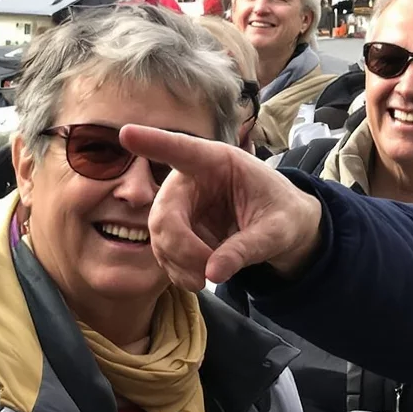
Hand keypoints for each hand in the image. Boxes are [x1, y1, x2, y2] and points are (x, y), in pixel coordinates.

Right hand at [120, 124, 324, 287]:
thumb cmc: (285, 215)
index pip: (184, 150)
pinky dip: (178, 271)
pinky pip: (164, 252)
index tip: (127, 132)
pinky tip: (200, 278)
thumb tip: (213, 274)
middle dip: (180, 247)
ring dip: (179, 264)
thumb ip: (248, 247)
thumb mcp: (278, 230)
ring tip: (208, 279)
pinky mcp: (179, 228)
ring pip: (159, 235)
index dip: (155, 142)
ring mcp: (183, 204)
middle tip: (206, 276)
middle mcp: (193, 179)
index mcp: (220, 162)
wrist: (286, 229)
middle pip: (164, 211)